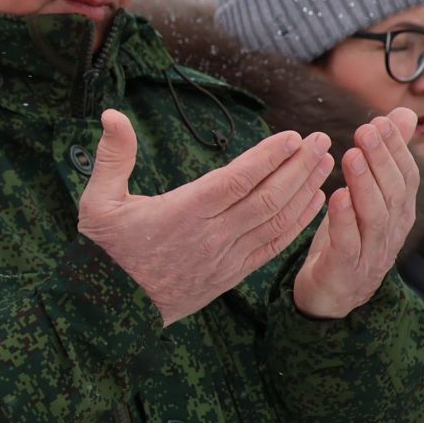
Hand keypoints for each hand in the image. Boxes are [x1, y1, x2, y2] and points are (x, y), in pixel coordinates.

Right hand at [80, 109, 331, 326]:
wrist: (114, 307)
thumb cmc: (106, 250)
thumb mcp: (98, 201)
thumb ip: (112, 157)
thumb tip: (111, 114)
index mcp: (181, 213)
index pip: (235, 180)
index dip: (268, 158)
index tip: (291, 136)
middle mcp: (210, 235)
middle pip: (266, 197)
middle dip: (298, 166)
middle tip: (320, 140)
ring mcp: (225, 257)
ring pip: (276, 220)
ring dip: (305, 189)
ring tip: (325, 162)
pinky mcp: (232, 274)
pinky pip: (273, 246)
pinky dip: (298, 223)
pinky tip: (315, 202)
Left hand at [292, 109, 421, 319]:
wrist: (332, 295)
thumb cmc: (349, 237)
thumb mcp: (367, 195)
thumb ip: (385, 156)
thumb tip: (402, 114)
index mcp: (399, 213)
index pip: (407, 177)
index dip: (396, 149)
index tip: (380, 121)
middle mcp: (391, 232)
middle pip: (394, 192)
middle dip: (382, 159)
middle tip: (366, 130)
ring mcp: (371, 252)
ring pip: (375, 216)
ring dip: (365, 183)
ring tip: (351, 155)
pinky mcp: (346, 269)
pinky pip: (349, 243)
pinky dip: (344, 219)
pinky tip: (335, 196)